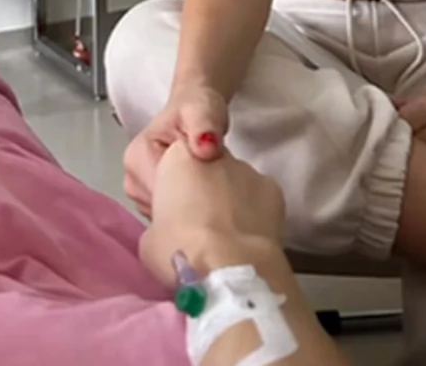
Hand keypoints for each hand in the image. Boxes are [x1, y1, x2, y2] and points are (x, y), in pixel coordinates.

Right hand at [123, 84, 229, 217]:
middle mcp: (133, 177)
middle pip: (158, 211)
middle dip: (185, 211)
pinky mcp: (156, 199)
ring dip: (187, 214)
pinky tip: (206, 207)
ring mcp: (142, 190)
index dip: (184, 202)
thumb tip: (206, 147)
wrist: (198, 109)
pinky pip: (169, 218)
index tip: (212, 202)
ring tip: (213, 203)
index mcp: (137, 157)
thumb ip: (204, 125)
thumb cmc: (199, 108)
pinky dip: (187, 215)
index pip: (158, 195)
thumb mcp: (204, 110)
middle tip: (216, 203)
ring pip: (163, 218)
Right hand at [139, 139, 284, 287]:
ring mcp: (249, 170)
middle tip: (201, 228)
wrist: (229, 269)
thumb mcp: (150, 240)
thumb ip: (162, 222)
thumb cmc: (179, 252)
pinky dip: (256, 214)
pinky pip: (260, 198)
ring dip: (232, 203)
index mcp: (180, 158)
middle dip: (206, 191)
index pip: (178, 160)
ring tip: (228, 239)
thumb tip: (171, 230)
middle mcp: (216, 156)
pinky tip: (250, 239)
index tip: (177, 212)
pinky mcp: (275, 190)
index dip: (178, 186)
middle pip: (209, 168)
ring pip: (237, 183)